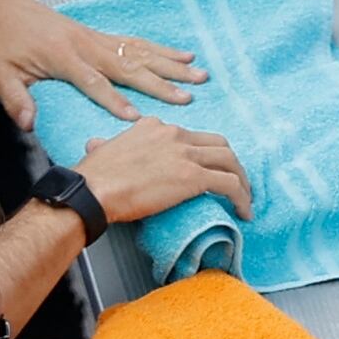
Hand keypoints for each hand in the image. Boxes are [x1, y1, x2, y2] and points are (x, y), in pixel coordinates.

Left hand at [0, 0, 203, 128]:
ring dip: (172, 64)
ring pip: (140, 52)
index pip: (94, 82)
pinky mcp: (100, 35)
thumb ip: (16, 100)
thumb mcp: (1, 74)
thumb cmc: (1, 45)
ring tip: (199, 73)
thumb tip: (29, 126)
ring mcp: (97, 38)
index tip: (137, 119)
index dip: (114, 101)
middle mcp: (87, 45)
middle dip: (161, 83)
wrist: (0, 9)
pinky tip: (183, 54)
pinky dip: (161, 49)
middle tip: (188, 96)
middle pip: (129, 66)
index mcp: (63, 57)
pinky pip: (136, 42)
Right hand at [76, 123, 253, 222]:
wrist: (93, 190)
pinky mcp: (193, 176)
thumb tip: (97, 145)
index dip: (202, 155)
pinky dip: (242, 197)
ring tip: (245, 199)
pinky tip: (244, 212)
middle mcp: (174, 134)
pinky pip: (229, 184)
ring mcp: (185, 153)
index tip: (205, 172)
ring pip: (229, 160)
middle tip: (236, 184)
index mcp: (154, 126)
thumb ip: (106, 146)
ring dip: (242, 180)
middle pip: (217, 143)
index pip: (190, 136)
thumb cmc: (93, 176)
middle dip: (231, 163)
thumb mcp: (101, 150)